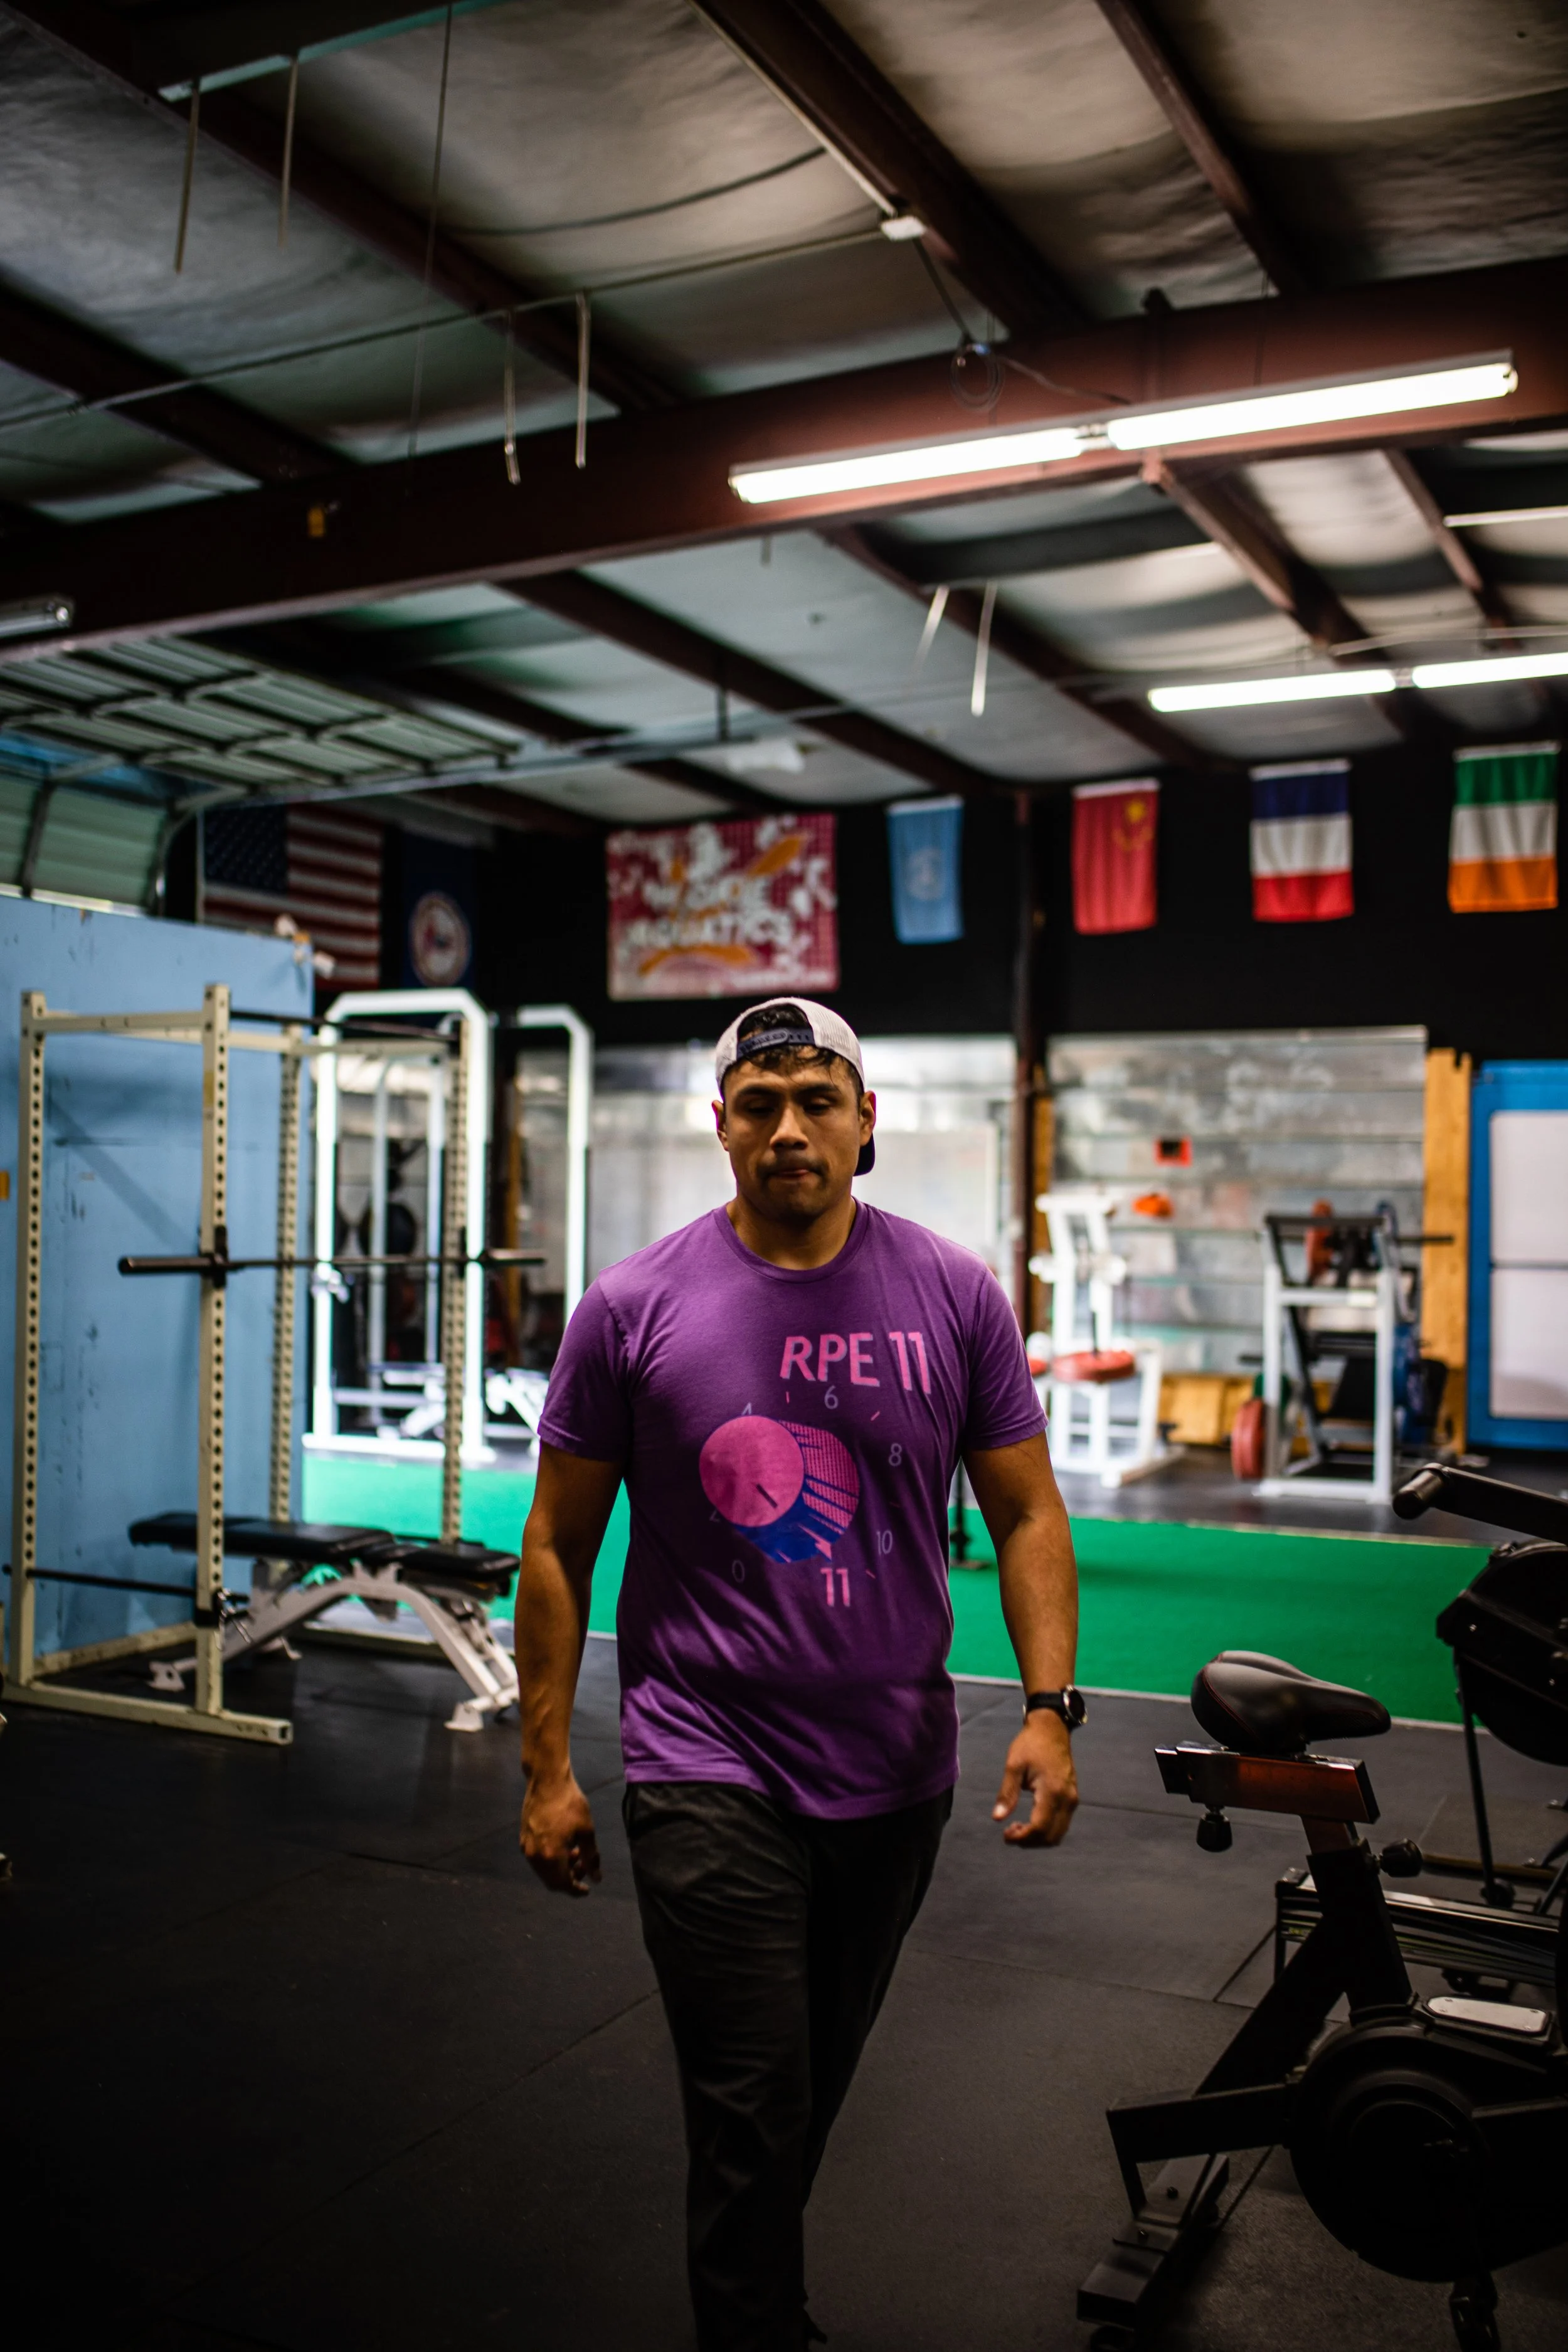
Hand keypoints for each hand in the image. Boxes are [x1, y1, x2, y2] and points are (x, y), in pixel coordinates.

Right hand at [521, 1769, 600, 1895]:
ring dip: (560, 1868)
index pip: (563, 1884)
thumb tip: (596, 1878)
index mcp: (550, 1856)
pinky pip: (537, 1858)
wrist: (547, 1780)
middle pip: (551, 1881)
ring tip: (576, 1853)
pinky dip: (550, 1859)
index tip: (588, 1889)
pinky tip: (563, 1845)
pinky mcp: (523, 1838)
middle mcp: (534, 1856)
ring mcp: (526, 1847)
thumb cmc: (570, 1803)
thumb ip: (591, 1857)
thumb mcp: (586, 1830)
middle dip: (569, 1879)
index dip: (576, 1890)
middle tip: (584, 1867)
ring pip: (543, 1870)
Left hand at [992, 1713, 1078, 1846]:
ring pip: (1058, 1834)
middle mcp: (1067, 1799)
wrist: (1052, 1729)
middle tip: (1010, 1833)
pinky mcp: (1072, 1798)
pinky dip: (1046, 1830)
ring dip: (1038, 1838)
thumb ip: (1007, 1793)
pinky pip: (1062, 1824)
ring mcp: (1072, 1799)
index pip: (1040, 1827)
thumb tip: (997, 1818)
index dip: (1022, 1837)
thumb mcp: (1014, 1765)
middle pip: (1051, 1837)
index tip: (1005, 1835)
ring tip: (1018, 1828)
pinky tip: (1030, 1821)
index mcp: (1052, 1791)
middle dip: (1029, 1841)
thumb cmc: (1030, 1744)